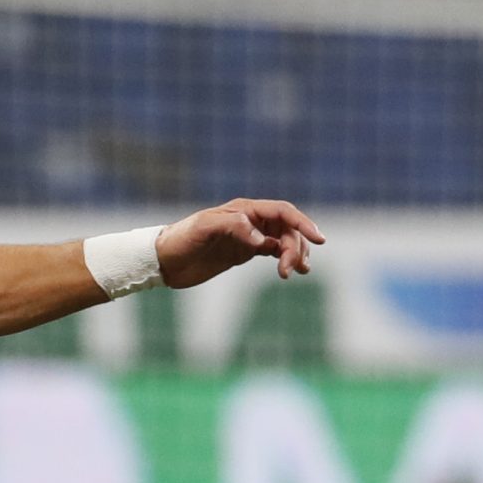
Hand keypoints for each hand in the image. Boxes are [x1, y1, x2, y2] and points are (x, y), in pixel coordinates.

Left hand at [158, 199, 324, 287]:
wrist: (164, 260)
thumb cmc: (182, 238)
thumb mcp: (205, 228)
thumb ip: (234, 228)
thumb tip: (263, 240)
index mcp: (244, 209)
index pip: (283, 212)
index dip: (303, 223)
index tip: (318, 239)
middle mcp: (250, 220)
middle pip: (287, 230)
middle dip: (296, 248)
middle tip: (290, 271)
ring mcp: (249, 236)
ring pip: (284, 241)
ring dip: (295, 255)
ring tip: (295, 273)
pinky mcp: (243, 252)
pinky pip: (273, 252)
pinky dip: (285, 260)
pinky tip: (292, 271)